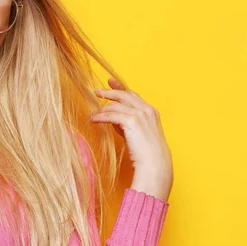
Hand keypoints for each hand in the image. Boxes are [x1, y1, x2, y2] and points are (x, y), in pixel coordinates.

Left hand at [89, 77, 173, 200]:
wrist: (154, 164)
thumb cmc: (146, 152)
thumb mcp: (137, 133)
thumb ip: (126, 123)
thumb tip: (111, 117)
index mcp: (150, 111)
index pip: (133, 94)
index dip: (120, 87)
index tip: (110, 81)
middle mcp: (146, 110)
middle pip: (124, 95)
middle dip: (109, 92)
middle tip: (97, 91)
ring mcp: (139, 114)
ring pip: (115, 106)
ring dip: (101, 110)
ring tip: (92, 114)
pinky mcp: (131, 121)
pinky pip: (111, 115)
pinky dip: (100, 117)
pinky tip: (93, 120)